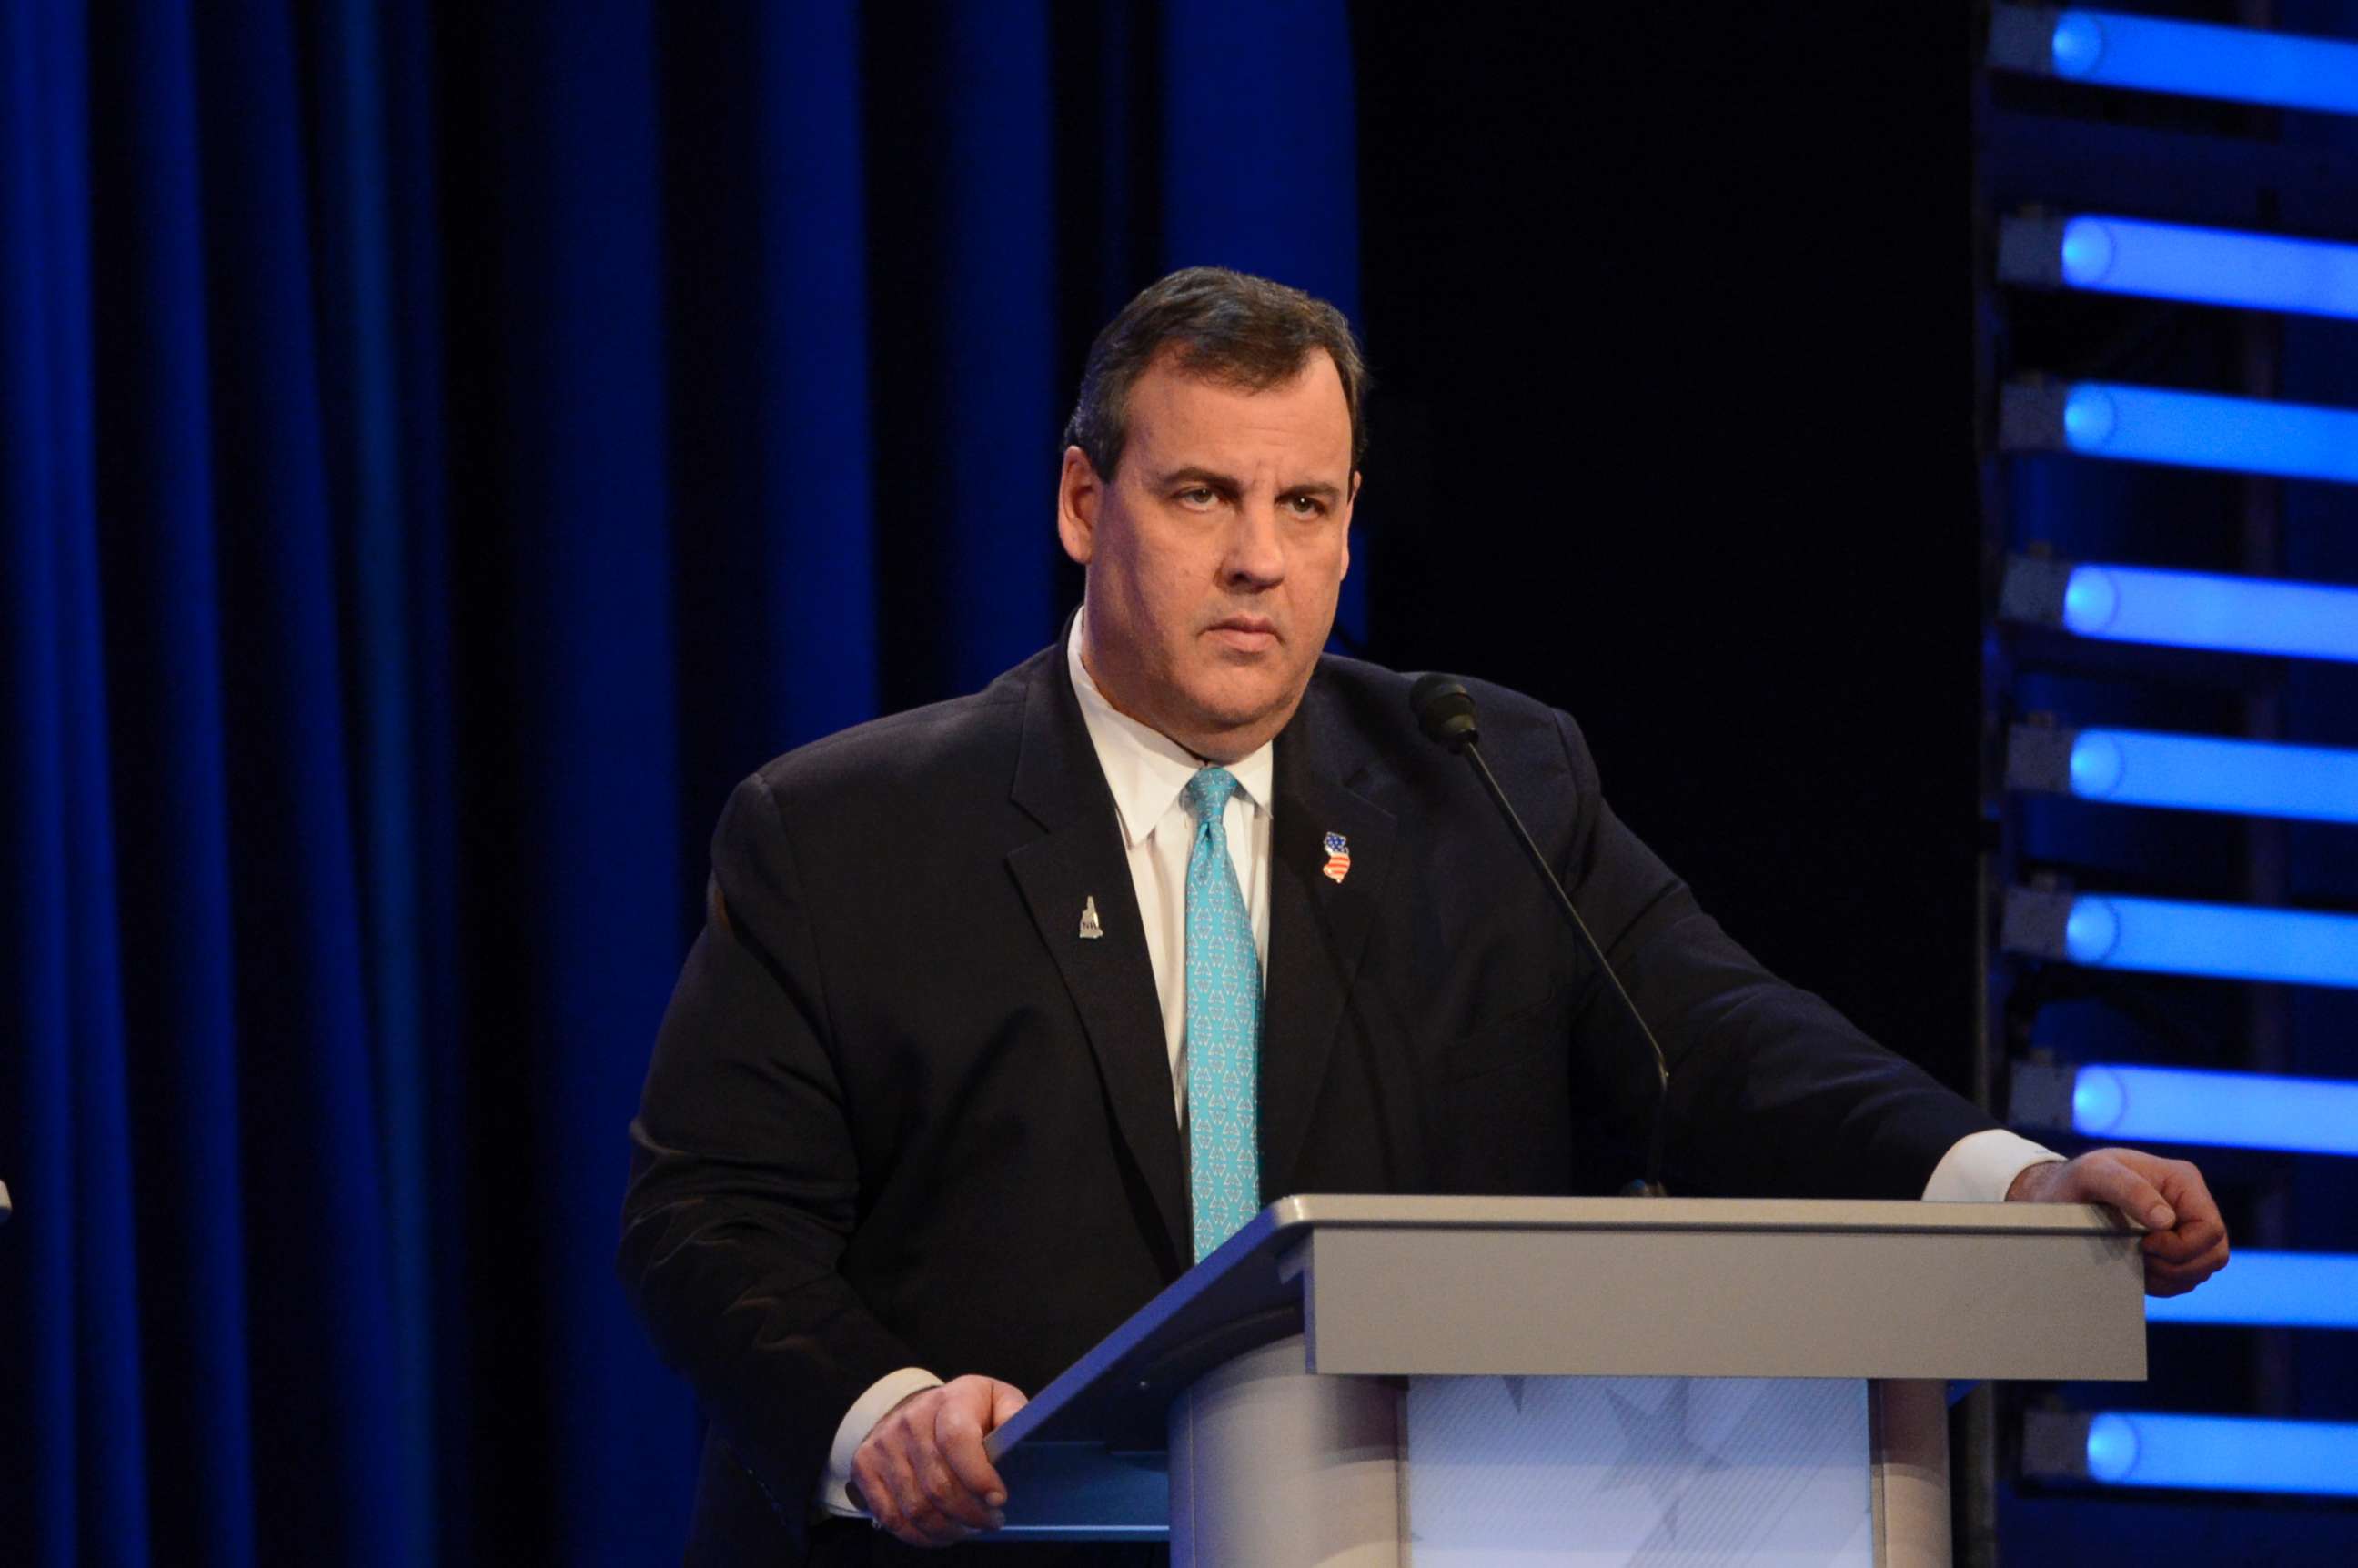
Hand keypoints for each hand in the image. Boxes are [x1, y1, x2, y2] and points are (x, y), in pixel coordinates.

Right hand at [848, 1374, 1025, 1547]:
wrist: (915, 1408)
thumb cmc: (966, 1411)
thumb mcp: (997, 1400)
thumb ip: (1013, 1412)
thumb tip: (1022, 1431)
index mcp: (949, 1400)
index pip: (958, 1440)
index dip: (979, 1477)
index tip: (999, 1499)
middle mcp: (910, 1419)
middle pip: (938, 1484)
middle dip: (971, 1513)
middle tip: (991, 1521)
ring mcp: (883, 1443)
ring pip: (916, 1507)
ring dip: (948, 1529)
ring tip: (968, 1528)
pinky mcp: (864, 1466)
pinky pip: (891, 1517)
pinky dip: (919, 1536)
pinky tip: (941, 1532)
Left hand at [2007, 1146, 2228, 1296]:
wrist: (2061, 1197)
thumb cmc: (2076, 1180)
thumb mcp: (2094, 1174)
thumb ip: (2128, 1189)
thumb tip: (2166, 1220)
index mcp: (2183, 1182)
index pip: (2210, 1229)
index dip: (2182, 1247)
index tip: (2144, 1244)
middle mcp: (2191, 1205)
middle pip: (2214, 1255)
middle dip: (2177, 1266)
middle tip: (2138, 1257)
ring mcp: (2186, 1229)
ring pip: (2202, 1270)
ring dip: (2169, 1277)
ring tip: (2133, 1261)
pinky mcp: (2175, 1249)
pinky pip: (2186, 1279)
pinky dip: (2163, 1283)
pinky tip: (2136, 1268)